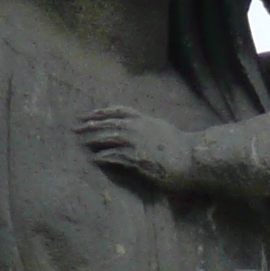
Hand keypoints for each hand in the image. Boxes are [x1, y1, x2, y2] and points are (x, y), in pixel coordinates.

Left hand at [77, 106, 198, 189]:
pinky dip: (104, 156)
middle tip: (76, 127)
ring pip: (110, 136)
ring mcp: (138, 142)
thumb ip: (146, 127)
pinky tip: (95, 159)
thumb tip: (137, 126)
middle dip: (91, 124)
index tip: (86, 114)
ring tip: (82, 141)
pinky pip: (116, 156)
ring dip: (94, 138)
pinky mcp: (139, 158)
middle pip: (109, 122)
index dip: (100, 112)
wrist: (194, 159)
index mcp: (144, 120)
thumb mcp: (162, 130)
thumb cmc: (180, 148)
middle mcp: (139, 127)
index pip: (117, 111)